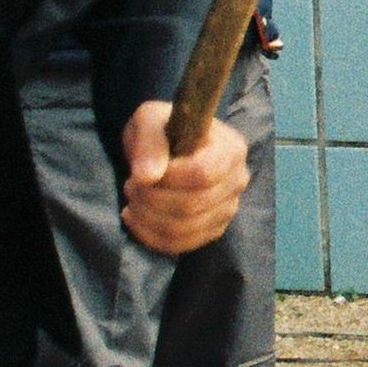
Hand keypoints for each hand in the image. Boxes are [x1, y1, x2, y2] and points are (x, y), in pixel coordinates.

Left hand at [118, 97, 249, 255]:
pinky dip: (150, 236)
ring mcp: (227, 210)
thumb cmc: (162, 130)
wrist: (166, 149)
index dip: (168, 179)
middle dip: (151, 199)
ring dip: (147, 217)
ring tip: (132, 199)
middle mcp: (237, 182)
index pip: (203, 174)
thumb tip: (146, 176)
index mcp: (232, 149)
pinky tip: (134, 218)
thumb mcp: (149, 121)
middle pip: (192, 205)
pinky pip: (180, 245)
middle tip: (130, 185)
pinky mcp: (212, 231)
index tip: (142, 172)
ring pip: (184, 229)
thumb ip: (148, 143)